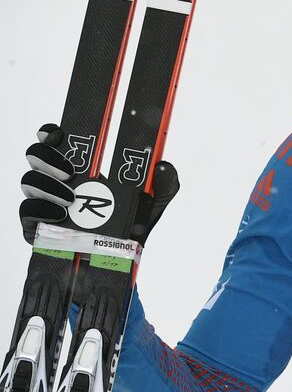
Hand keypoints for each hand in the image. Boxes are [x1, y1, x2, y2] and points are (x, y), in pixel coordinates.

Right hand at [19, 124, 179, 244]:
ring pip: (29, 181)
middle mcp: (56, 179)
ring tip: (70, 198)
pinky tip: (60, 213)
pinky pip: (26, 212)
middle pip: (35, 156)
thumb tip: (164, 166)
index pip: (55, 140)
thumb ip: (165, 183)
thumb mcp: (154, 201)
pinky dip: (40, 210)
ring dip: (46, 185)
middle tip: (70, 171)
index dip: (50, 133)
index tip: (58, 134)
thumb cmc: (133, 222)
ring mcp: (43, 201)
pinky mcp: (35, 225)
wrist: (121, 258)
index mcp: (81, 166)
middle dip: (47, 158)